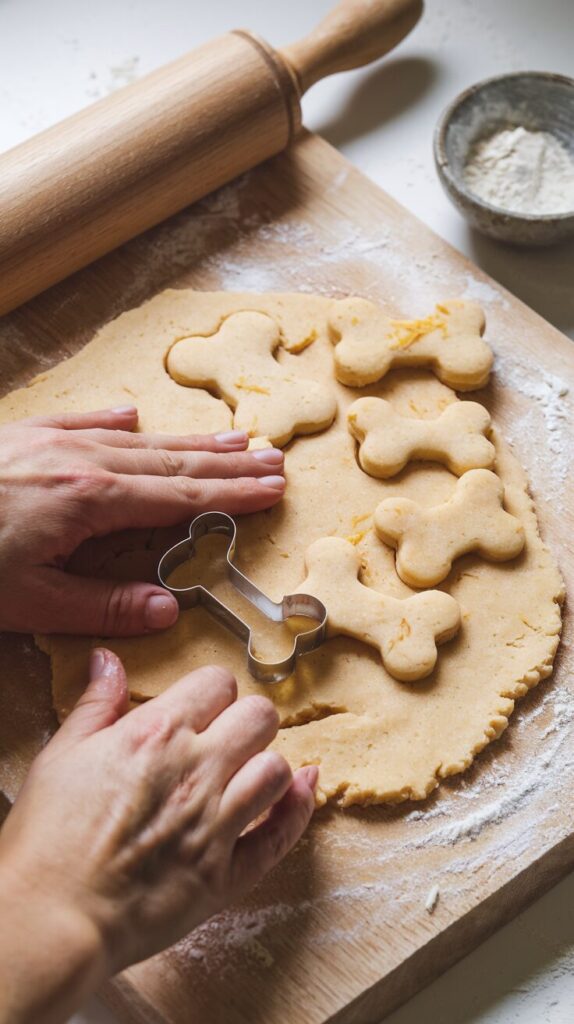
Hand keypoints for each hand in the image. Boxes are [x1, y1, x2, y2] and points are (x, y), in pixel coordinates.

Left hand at [0, 407, 284, 635]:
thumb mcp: (30, 601)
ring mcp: (52, 441)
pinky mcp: (22, 434)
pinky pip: (82, 421)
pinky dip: (115, 421)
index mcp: (93, 501)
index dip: (231, 494)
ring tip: (231, 437)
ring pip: (137, 438)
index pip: (182, 497)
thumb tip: (167, 609)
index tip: (271, 489)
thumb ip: (102, 606)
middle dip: (227, 462)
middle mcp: (82, 460)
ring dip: (188, 440)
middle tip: (272, 459)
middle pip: (172, 460)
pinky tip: (134, 417)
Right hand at [0, 650, 316, 1023]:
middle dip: (246, 719)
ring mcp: (216, 823)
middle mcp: (196, 770)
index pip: (216, 682)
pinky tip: (300, 790)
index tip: (202, 706)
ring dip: (265, 764)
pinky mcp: (226, 874)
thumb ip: (95, 704)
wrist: (51, 918)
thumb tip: (109, 660)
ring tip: (245, 772)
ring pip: (277, 768)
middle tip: (227, 736)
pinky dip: (298, 809)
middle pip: (259, 716)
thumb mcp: (60, 755)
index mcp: (157, 734)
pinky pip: (282, 834)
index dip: (211, 691)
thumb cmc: (47, 840)